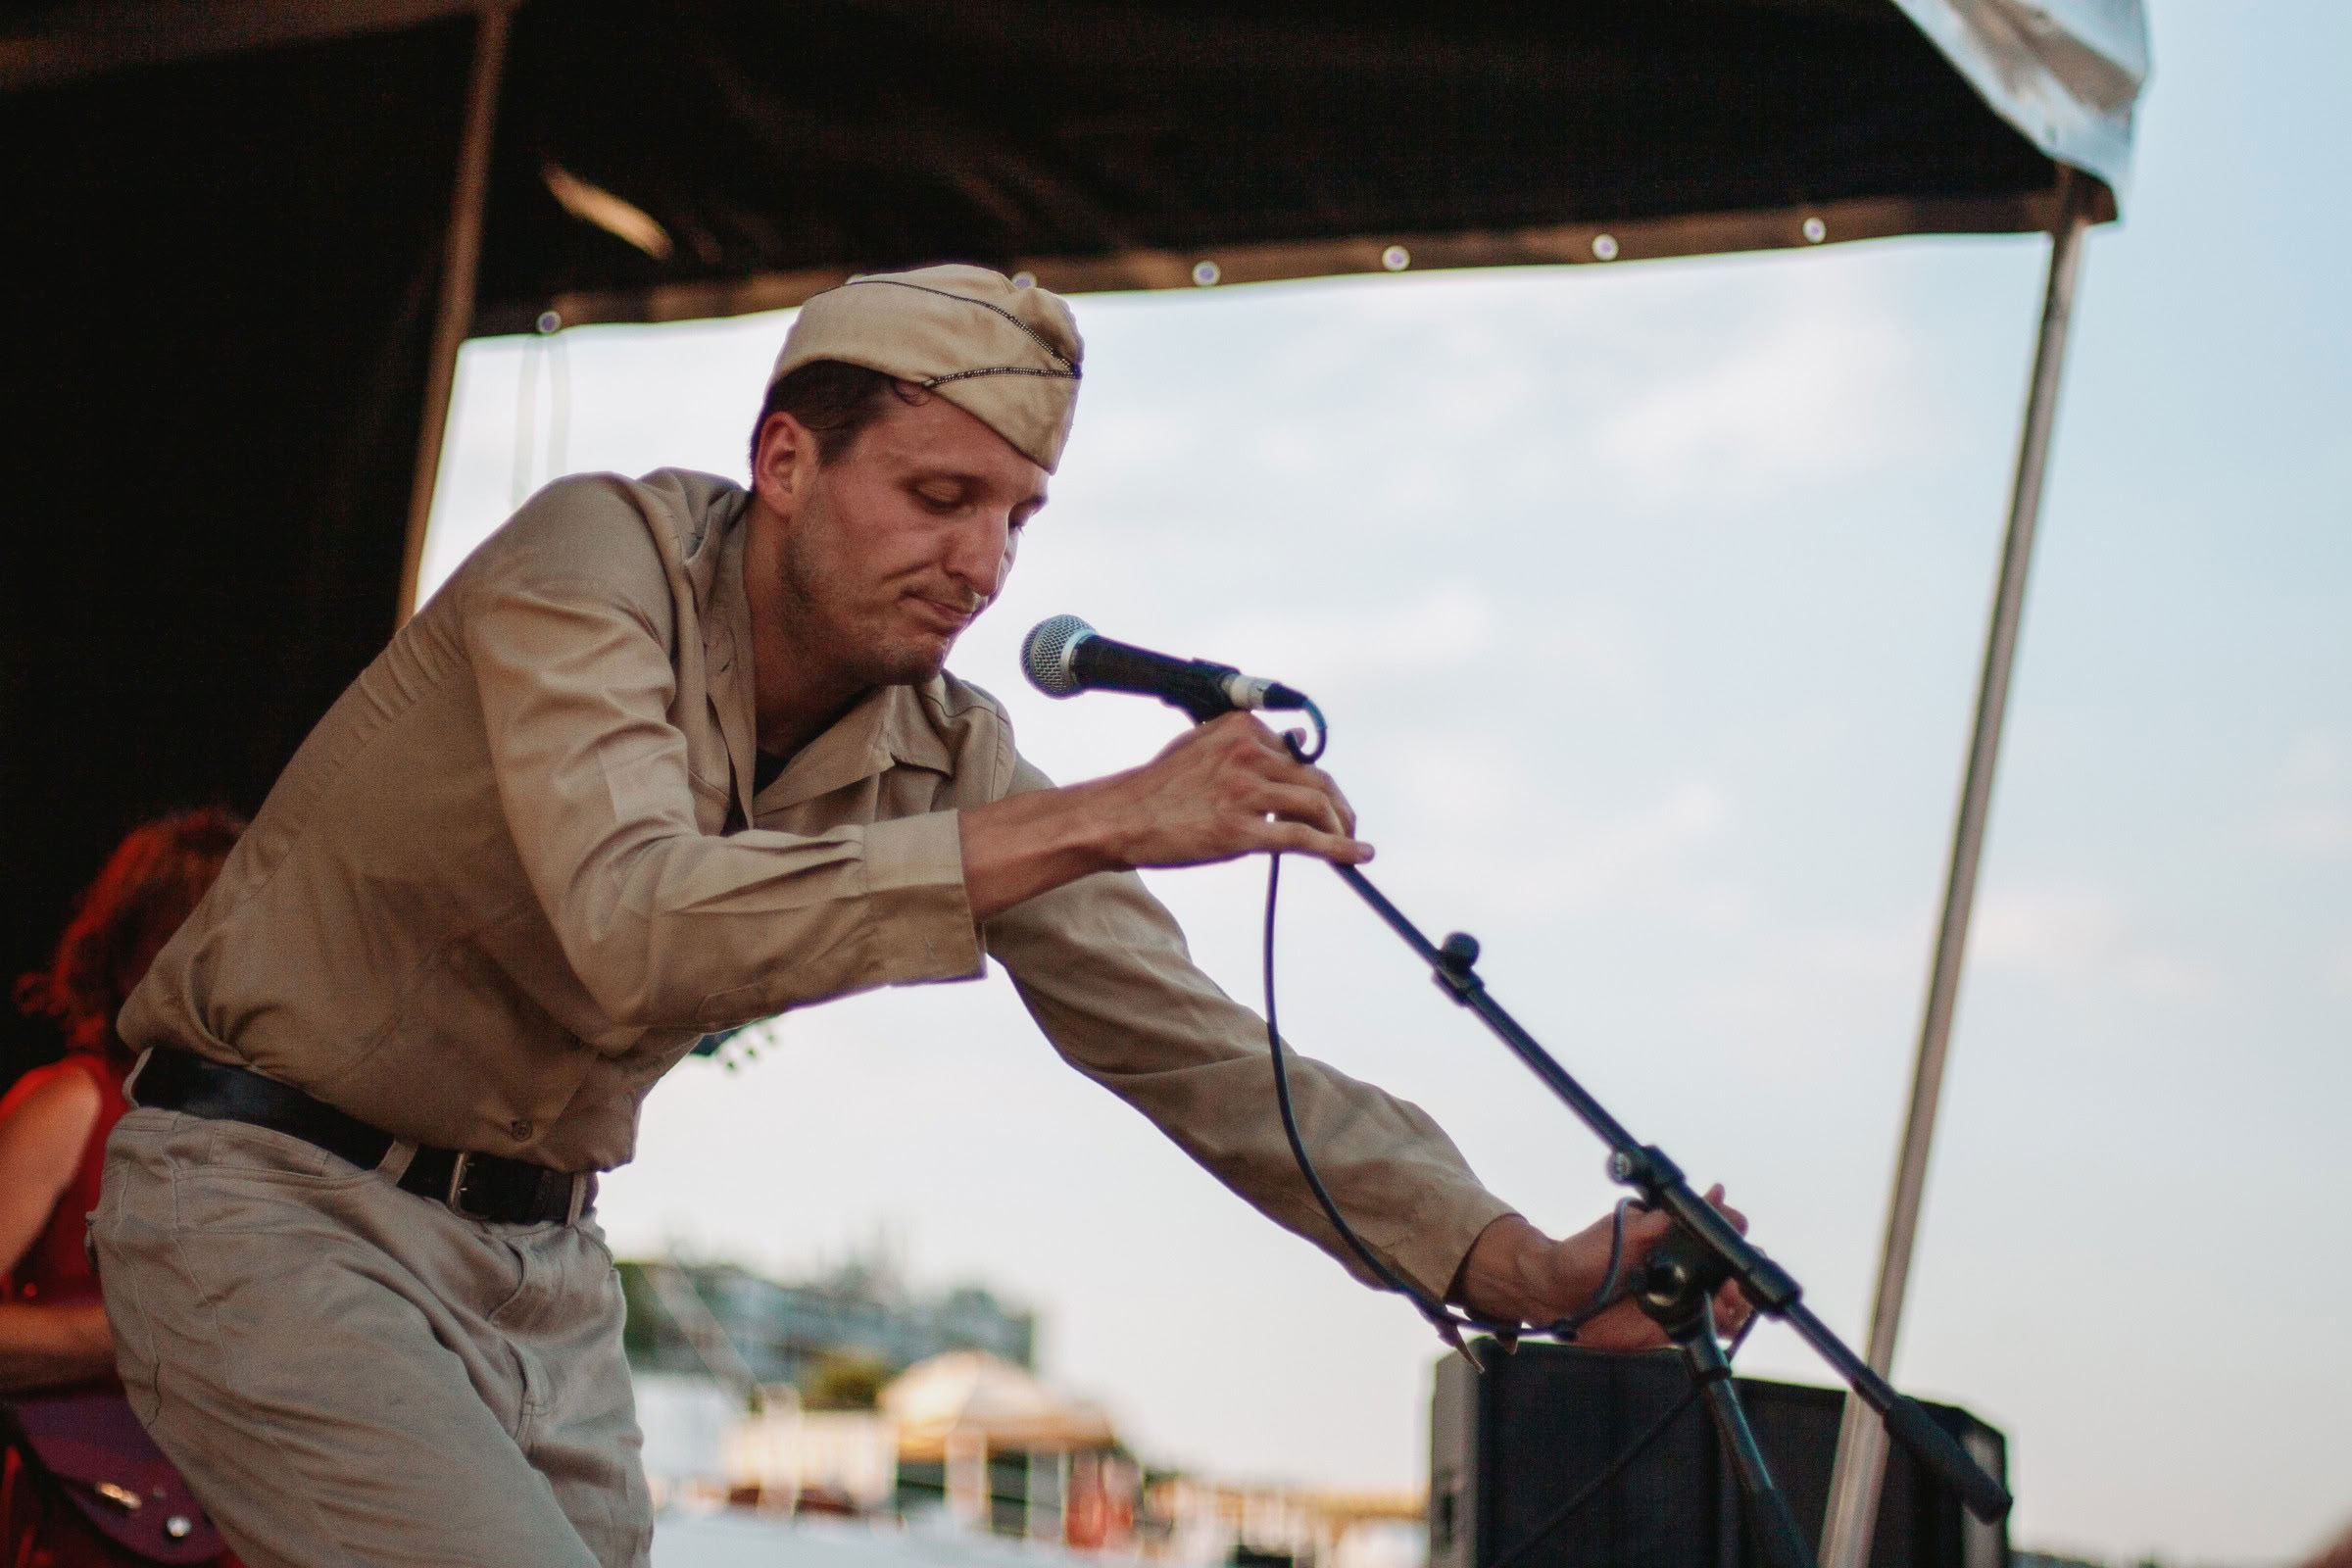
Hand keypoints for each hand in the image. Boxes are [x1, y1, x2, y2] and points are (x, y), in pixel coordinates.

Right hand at [958, 712, 1369, 920]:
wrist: (1120, 817)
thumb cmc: (1157, 788)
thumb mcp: (1200, 745)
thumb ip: (1241, 744)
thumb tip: (1289, 748)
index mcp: (1240, 728)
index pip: (1296, 757)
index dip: (1314, 784)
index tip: (1324, 803)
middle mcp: (1248, 752)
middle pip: (1317, 779)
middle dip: (1339, 806)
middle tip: (1347, 825)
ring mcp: (1246, 791)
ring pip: (1317, 806)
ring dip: (1341, 827)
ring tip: (1349, 843)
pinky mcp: (1242, 830)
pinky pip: (1304, 838)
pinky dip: (1339, 848)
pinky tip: (1357, 857)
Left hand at [1448, 1187, 1754, 1350]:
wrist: (1555, 1298)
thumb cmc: (1581, 1258)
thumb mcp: (1620, 1235)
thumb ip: (1657, 1224)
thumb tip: (1702, 1197)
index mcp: (1667, 1234)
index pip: (1711, 1227)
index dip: (1732, 1228)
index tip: (1738, 1231)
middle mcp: (1678, 1264)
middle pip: (1725, 1267)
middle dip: (1738, 1275)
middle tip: (1732, 1285)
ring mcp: (1677, 1295)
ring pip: (1723, 1300)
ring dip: (1735, 1303)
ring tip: (1728, 1305)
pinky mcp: (1670, 1325)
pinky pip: (1706, 1328)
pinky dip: (1721, 1328)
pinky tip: (1724, 1326)